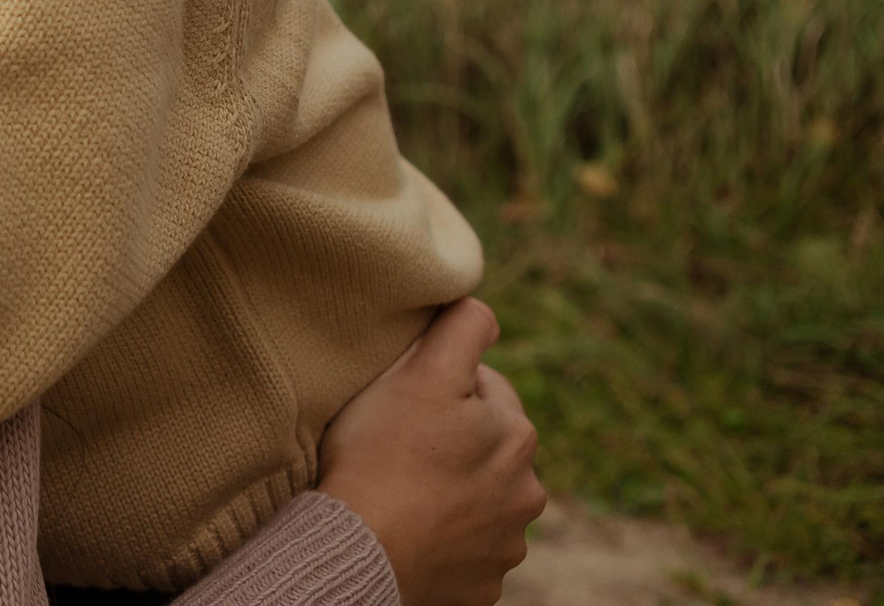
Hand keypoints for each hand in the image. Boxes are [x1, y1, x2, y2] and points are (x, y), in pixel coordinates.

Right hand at [317, 297, 546, 605]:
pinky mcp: (481, 585)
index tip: (403, 397)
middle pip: (485, 445)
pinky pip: (464, 550)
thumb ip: (462, 329)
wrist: (359, 550)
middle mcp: (526, 494)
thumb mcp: (421, 372)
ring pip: (479, 500)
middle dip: (452, 438)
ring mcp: (505, 545)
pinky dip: (442, 537)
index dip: (440, 384)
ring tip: (400, 486)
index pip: (484, 387)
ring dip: (449, 489)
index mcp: (517, 436)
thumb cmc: (382, 453)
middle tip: (397, 439)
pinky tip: (407, 526)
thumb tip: (483, 307)